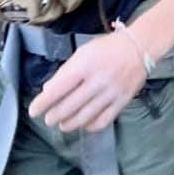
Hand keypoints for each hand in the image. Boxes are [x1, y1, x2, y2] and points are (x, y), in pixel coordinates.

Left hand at [28, 33, 147, 132]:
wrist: (140, 48)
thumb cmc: (108, 48)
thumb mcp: (83, 52)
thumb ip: (65, 71)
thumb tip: (48, 90)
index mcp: (84, 66)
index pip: (58, 89)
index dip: (43, 103)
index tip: (34, 111)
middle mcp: (97, 81)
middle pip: (69, 106)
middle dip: (54, 116)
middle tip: (48, 119)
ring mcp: (111, 93)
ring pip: (85, 117)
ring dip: (69, 124)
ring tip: (63, 124)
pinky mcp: (122, 101)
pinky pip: (103, 120)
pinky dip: (90, 126)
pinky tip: (84, 125)